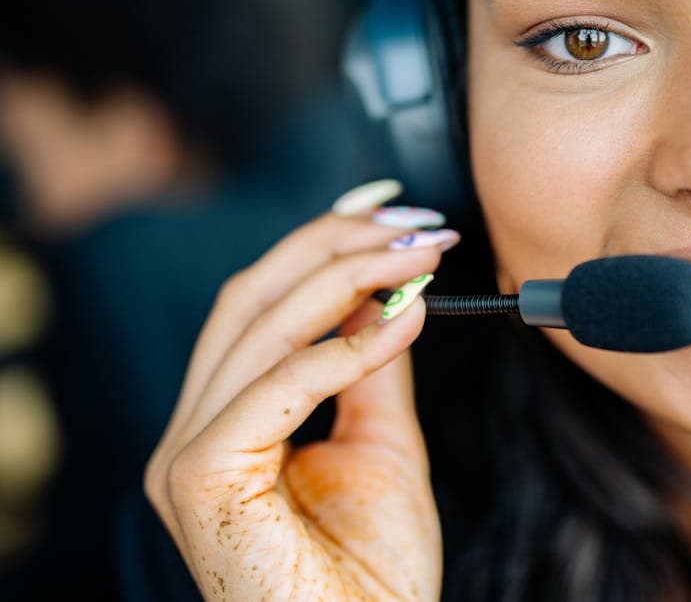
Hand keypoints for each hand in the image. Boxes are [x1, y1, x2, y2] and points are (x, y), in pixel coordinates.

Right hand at [145, 212, 448, 600]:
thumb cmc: (373, 571)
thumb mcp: (381, 443)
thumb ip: (372, 367)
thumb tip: (391, 292)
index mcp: (225, 422)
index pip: (259, 305)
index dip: (319, 243)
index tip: (388, 206)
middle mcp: (193, 431)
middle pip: (253, 298)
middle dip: (337, 245)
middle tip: (418, 223)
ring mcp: (187, 455)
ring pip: (262, 327)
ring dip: (350, 277)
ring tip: (422, 255)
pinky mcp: (200, 479)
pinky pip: (278, 385)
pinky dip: (346, 346)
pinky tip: (405, 320)